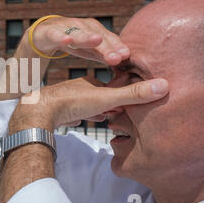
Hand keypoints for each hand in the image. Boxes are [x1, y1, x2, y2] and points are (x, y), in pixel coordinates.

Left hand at [8, 76, 168, 133]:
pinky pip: (69, 113)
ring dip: (92, 112)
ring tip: (98, 119)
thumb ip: (133, 94)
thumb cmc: (73, 102)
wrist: (39, 112)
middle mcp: (76, 88)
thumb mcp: (107, 98)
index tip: (127, 107)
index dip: (120, 98)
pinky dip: (75, 117)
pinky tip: (76, 121)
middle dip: (106, 106)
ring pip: (83, 105)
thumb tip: (164, 85)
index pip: (111, 88)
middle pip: (97, 97)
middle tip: (113, 116)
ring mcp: (64, 99)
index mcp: (89, 82)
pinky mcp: (54, 111)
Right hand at [31, 16, 129, 65]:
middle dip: (106, 46)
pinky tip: (67, 41)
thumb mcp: (88, 50)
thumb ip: (103, 54)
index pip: (108, 39)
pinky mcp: (49, 31)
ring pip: (77, 33)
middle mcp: (82, 26)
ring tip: (97, 41)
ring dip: (87, 37)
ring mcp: (65, 27)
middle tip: (116, 57)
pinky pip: (55, 34)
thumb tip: (123, 60)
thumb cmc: (70, 41)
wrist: (43, 34)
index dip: (116, 46)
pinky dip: (61, 36)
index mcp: (93, 30)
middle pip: (96, 36)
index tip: (125, 56)